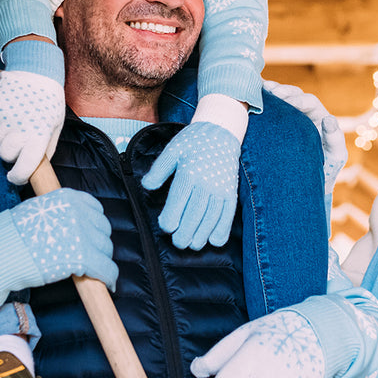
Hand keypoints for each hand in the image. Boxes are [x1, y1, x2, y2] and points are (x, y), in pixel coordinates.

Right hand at [0, 69, 64, 183]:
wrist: (36, 70)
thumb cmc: (48, 99)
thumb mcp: (55, 124)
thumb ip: (48, 147)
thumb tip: (38, 167)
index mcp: (39, 135)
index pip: (24, 168)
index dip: (18, 177)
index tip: (15, 177)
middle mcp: (21, 129)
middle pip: (6, 155)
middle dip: (11, 153)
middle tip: (18, 140)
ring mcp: (4, 119)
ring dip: (1, 137)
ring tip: (13, 122)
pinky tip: (2, 115)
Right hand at [2, 188, 117, 289]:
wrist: (3, 252)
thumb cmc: (13, 234)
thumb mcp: (36, 211)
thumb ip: (57, 213)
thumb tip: (69, 225)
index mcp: (68, 198)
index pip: (94, 208)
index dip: (94, 223)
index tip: (91, 233)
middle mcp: (79, 212)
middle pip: (102, 229)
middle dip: (99, 242)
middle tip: (92, 254)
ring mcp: (83, 234)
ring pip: (106, 249)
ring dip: (102, 259)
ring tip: (96, 270)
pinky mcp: (85, 257)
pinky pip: (106, 268)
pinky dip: (109, 277)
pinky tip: (108, 283)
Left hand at [141, 120, 239, 249]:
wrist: (221, 132)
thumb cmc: (193, 142)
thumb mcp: (172, 150)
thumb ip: (159, 169)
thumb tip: (146, 186)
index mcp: (189, 172)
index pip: (179, 199)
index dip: (172, 217)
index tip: (166, 227)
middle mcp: (207, 182)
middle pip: (196, 212)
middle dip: (187, 232)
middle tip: (178, 243)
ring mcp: (221, 188)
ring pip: (212, 217)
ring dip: (203, 234)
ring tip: (194, 245)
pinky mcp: (231, 191)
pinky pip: (228, 214)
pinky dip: (222, 229)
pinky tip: (215, 240)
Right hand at [264, 80, 344, 193]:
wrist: (306, 183)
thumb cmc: (325, 169)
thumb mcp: (335, 155)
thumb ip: (334, 138)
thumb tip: (329, 119)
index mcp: (319, 117)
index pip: (309, 101)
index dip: (299, 99)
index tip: (290, 103)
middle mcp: (304, 113)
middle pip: (293, 95)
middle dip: (283, 92)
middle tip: (273, 93)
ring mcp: (288, 117)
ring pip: (280, 98)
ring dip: (271, 92)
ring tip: (261, 90)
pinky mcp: (274, 124)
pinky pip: (270, 107)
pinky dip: (262, 99)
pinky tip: (252, 96)